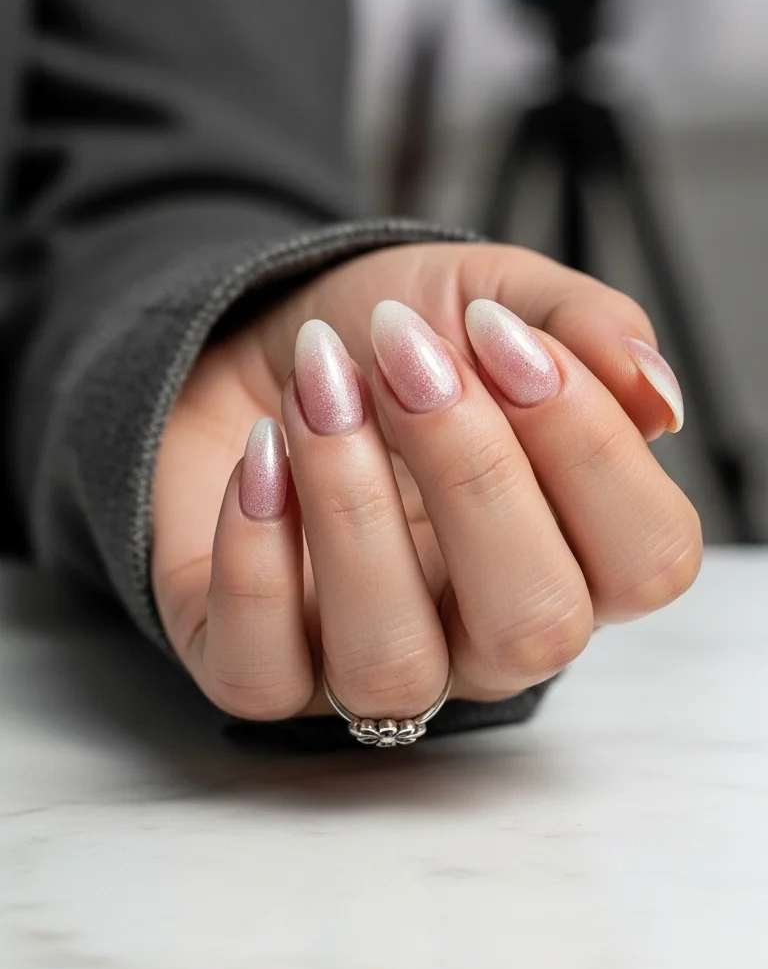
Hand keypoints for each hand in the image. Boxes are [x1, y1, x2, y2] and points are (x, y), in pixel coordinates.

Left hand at [152, 242, 701, 720]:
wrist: (253, 340)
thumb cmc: (382, 342)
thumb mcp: (490, 295)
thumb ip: (582, 326)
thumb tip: (653, 389)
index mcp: (573, 552)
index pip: (646, 558)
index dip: (588, 446)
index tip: (498, 332)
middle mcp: (486, 631)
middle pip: (537, 627)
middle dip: (472, 472)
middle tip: (404, 354)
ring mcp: (374, 663)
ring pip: (394, 664)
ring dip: (352, 508)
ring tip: (318, 390)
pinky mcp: (263, 670)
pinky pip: (263, 673)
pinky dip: (252, 555)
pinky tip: (257, 455)